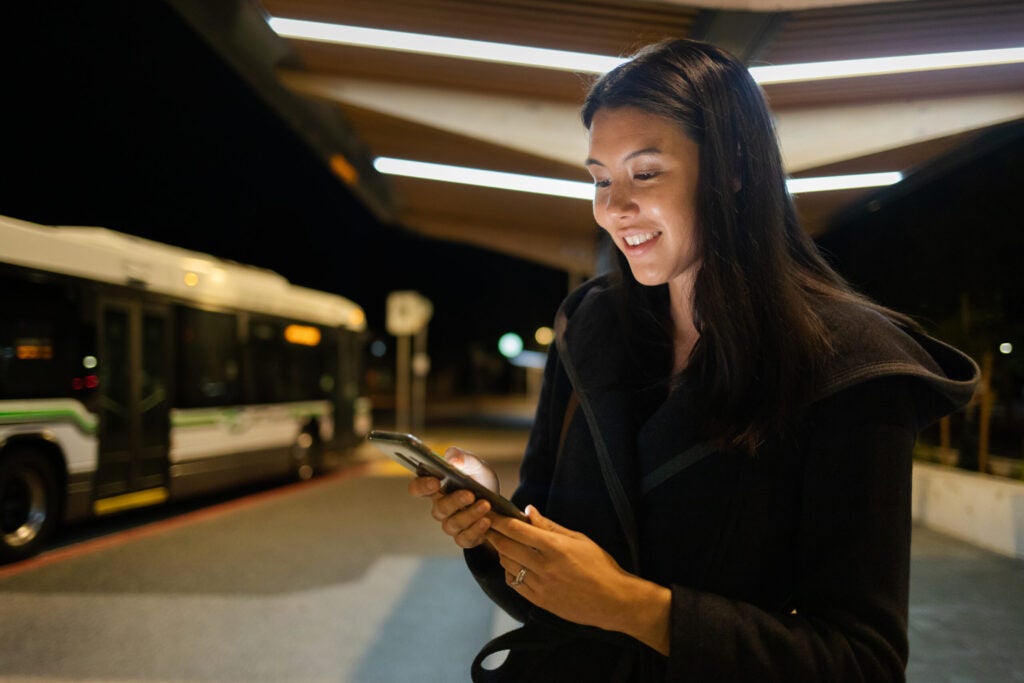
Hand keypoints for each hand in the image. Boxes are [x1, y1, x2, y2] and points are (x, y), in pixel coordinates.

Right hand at [407, 447, 499, 548]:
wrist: (500, 504)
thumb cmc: (481, 482)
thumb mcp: (477, 466)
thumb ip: (464, 458)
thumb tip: (452, 459)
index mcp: (436, 488)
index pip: (417, 488)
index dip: (422, 486)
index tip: (435, 481)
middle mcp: (441, 508)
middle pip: (439, 509)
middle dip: (454, 501)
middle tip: (470, 494)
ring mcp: (451, 524)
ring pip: (452, 524)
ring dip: (470, 515)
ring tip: (485, 505)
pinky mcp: (464, 538)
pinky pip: (465, 538)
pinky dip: (476, 530)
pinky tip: (487, 521)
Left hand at [488, 506, 670, 652]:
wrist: (613, 601)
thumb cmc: (600, 566)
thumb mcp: (578, 539)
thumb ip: (549, 526)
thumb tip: (528, 511)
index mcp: (555, 547)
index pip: (517, 530)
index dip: (498, 520)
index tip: (488, 512)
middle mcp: (544, 567)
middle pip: (506, 547)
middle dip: (492, 534)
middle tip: (485, 525)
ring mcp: (540, 586)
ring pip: (507, 565)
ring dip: (500, 551)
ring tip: (501, 542)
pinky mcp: (539, 601)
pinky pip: (514, 583)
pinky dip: (509, 571)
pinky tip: (513, 564)